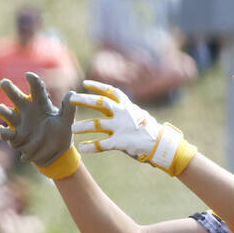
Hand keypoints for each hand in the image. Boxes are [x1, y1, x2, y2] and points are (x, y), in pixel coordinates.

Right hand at [0, 72, 77, 175]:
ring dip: (2, 110)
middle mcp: (27, 110)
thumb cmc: (60, 134)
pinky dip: (2, 131)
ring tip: (1, 109)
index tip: (29, 75)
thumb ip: (69, 108)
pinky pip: (4, 133)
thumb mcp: (67, 122)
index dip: (33, 81)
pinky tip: (3, 130)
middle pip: (15, 96)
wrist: (54, 154)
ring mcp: (18, 122)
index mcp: (40, 104)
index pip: (36, 89)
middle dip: (8, 88)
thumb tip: (72, 93)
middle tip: (4, 83)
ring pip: (5, 112)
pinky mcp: (14, 136)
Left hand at [70, 80, 196, 175]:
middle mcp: (123, 114)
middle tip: (71, 99)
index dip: (97, 86)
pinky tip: (82, 148)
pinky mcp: (120, 142)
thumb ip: (129, 111)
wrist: (163, 145)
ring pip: (97, 125)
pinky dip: (91, 146)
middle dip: (84, 101)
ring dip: (83, 126)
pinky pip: (102, 144)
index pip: (111, 91)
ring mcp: (121, 128)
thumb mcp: (141, 116)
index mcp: (128, 106)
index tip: (85, 84)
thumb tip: (123, 106)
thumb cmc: (152, 131)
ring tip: (72, 128)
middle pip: (100, 104)